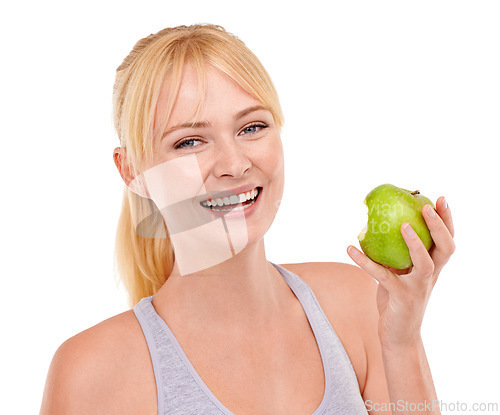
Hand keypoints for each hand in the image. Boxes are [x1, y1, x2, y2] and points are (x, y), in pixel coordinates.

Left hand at [347, 196, 454, 348]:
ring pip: (425, 264)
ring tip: (403, 225)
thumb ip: (396, 255)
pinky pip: (383, 276)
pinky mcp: (401, 298)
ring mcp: (418, 288)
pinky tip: (350, 248)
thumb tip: (376, 227)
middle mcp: (430, 276)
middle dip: (439, 226)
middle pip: (445, 248)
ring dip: (416, 243)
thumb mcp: (399, 273)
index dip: (446, 220)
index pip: (446, 240)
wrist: (398, 335)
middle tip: (428, 206)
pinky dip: (365, 261)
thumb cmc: (397, 299)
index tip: (440, 199)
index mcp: (433, 267)